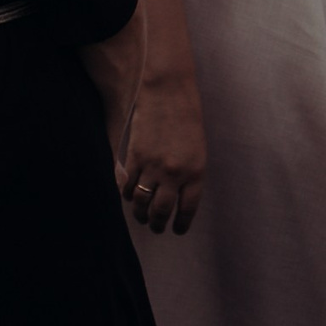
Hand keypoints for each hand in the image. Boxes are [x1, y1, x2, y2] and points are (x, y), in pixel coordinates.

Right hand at [123, 70, 208, 234]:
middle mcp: (174, 173)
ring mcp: (152, 167)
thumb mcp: (197, 151)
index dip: (180, 223)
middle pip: (161, 211)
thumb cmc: (187, 121)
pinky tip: (131, 197)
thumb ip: (188, 176)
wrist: (168, 95)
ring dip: (140, 214)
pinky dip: (128, 196)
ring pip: (141, 203)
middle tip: (156, 228)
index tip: (176, 231)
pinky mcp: (134, 159)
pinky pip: (128, 187)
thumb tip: (176, 200)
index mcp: (196, 171)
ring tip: (142, 218)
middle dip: (157, 224)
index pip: (187, 208)